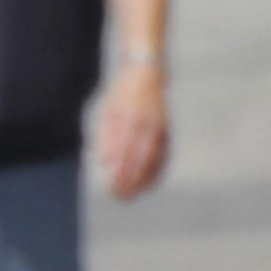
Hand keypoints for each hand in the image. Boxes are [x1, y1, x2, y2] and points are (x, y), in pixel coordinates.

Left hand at [97, 63, 168, 201]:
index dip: (120, 173)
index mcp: (128, 120)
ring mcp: (159, 126)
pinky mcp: (166, 128)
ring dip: (145, 179)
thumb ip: (106, 137)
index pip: (124, 153)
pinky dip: (158, 170)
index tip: (112, 189)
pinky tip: (150, 183)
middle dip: (131, 180)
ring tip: (134, 195)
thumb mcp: (106, 111)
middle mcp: (146, 124)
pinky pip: (165, 153)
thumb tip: (104, 162)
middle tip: (121, 197)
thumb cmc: (120, 94)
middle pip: (140, 159)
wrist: (145, 73)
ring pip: (154, 158)